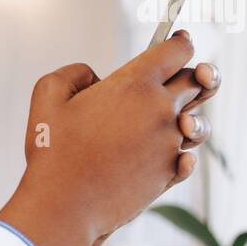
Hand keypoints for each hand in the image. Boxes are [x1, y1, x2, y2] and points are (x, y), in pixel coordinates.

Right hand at [0, 30, 214, 245]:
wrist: (65, 204)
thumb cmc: (53, 150)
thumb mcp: (47, 95)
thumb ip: (74, 73)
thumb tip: (95, 76)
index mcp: (134, 84)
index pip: (177, 50)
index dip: (181, 42)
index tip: (180, 41)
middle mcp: (160, 109)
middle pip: (198, 81)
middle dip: (199, 73)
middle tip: (194, 73)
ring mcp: (169, 142)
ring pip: (197, 122)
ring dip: (191, 117)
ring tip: (181, 120)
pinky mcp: (169, 173)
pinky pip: (189, 158)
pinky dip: (185, 154)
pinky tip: (178, 155)